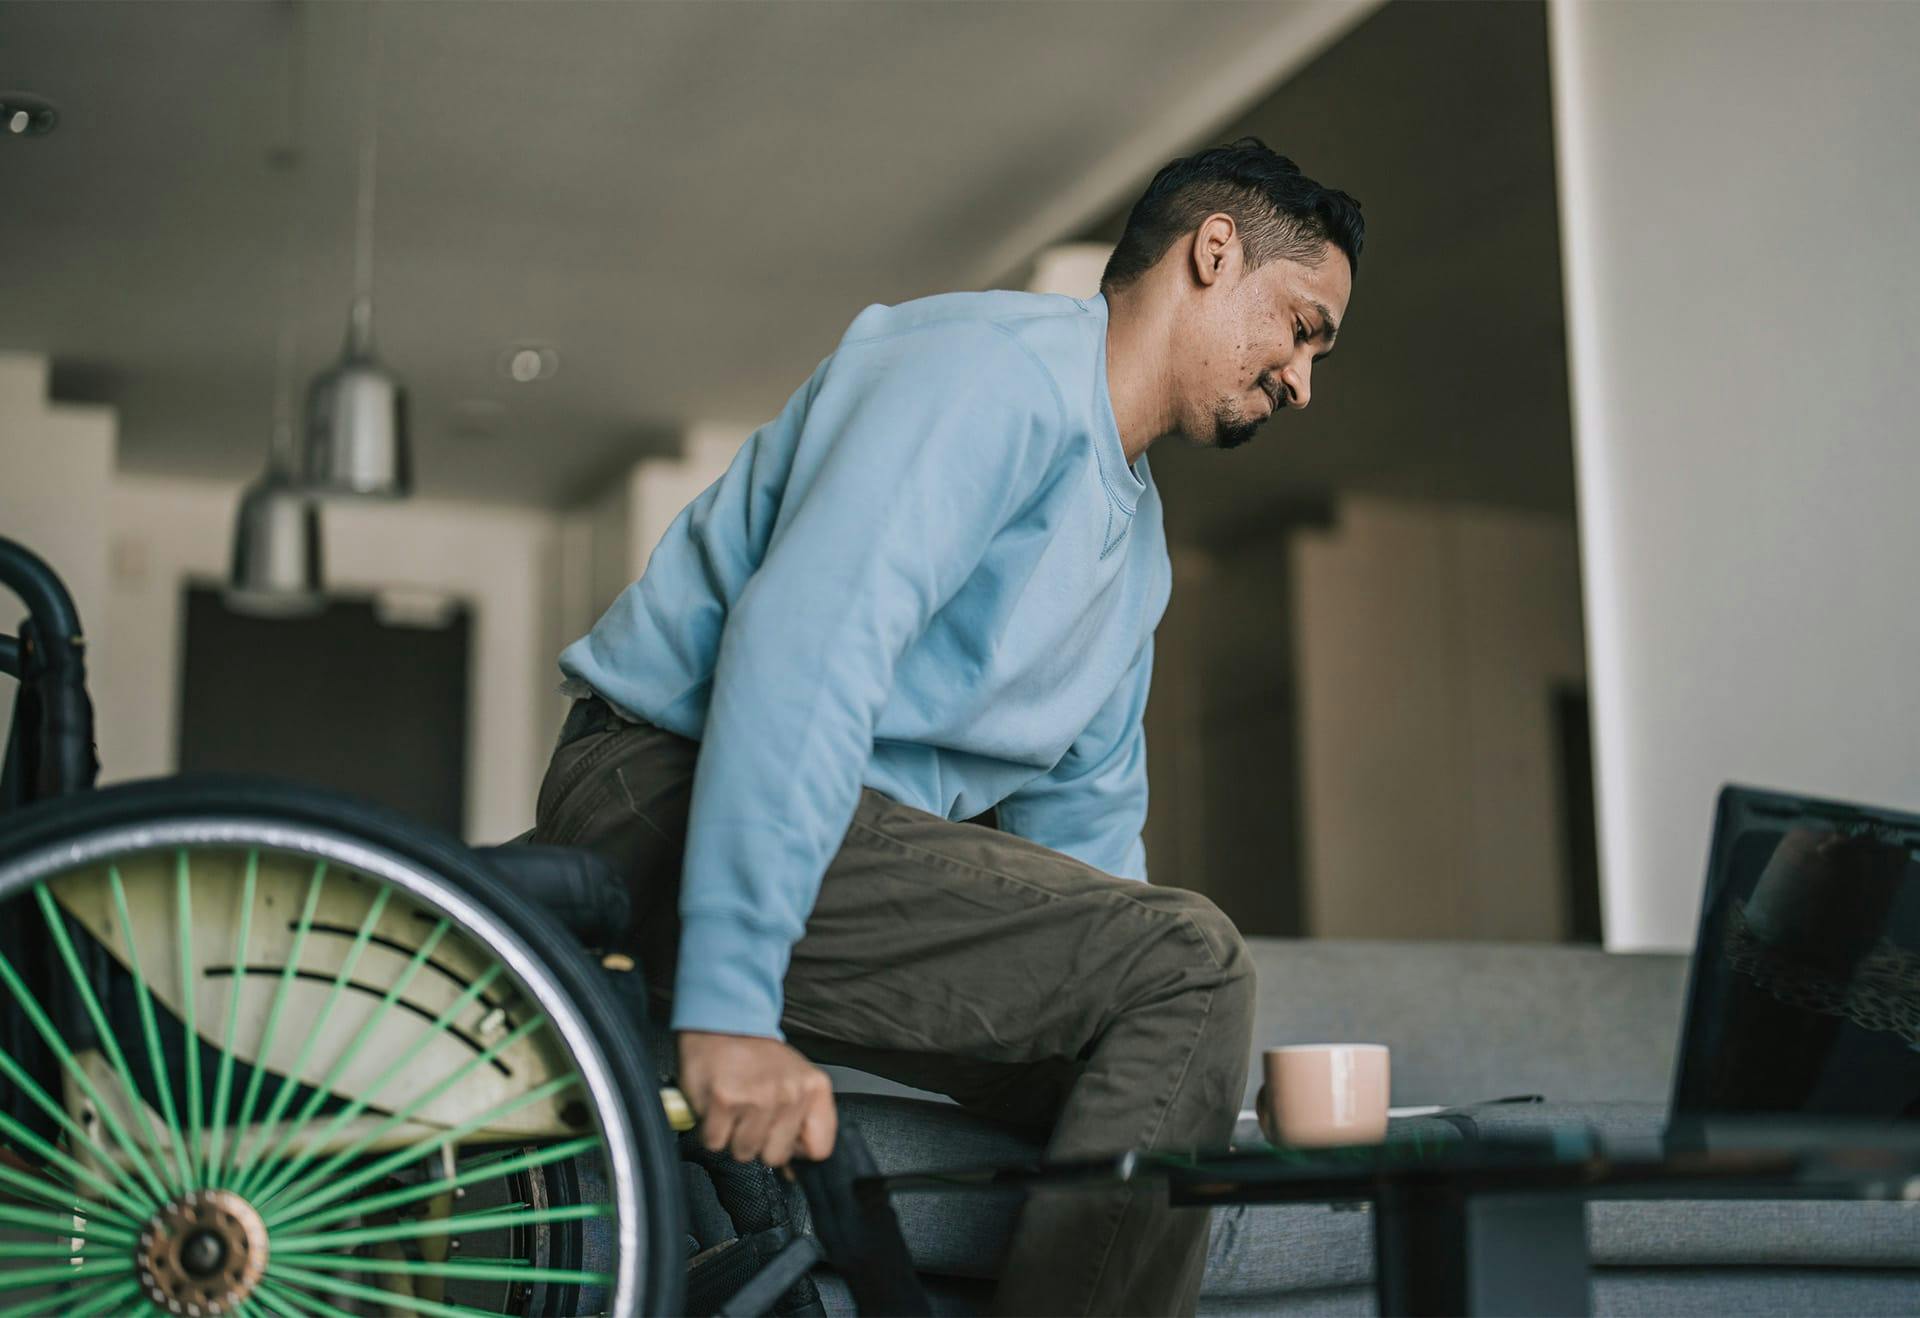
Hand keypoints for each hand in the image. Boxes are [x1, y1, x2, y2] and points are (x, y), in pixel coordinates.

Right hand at [676, 1030, 837, 1167]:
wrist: (722, 1022)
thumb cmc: (757, 1056)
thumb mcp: (794, 1079)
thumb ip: (802, 1121)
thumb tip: (793, 1172)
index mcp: (814, 1087)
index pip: (820, 1149)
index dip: (795, 1149)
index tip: (782, 1136)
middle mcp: (790, 1093)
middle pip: (775, 1156)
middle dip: (758, 1142)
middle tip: (750, 1114)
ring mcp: (757, 1097)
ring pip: (744, 1153)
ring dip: (732, 1136)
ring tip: (733, 1106)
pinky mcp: (725, 1100)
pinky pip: (716, 1143)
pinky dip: (710, 1129)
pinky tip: (717, 1105)